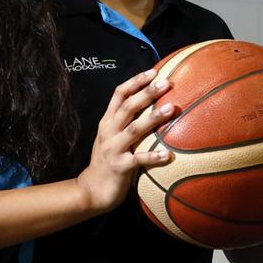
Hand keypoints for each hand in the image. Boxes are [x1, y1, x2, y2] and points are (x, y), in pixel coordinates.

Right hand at [76, 68, 175, 214]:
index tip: (154, 71)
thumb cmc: (107, 162)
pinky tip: (168, 155)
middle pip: (127, 106)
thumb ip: (126, 123)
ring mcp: (112, 149)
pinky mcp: (119, 167)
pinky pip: (138, 160)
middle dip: (147, 93)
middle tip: (166, 83)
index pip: (119, 94)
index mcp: (107, 122)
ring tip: (171, 109)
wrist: (91, 190)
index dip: (136, 81)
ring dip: (153, 118)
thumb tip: (151, 107)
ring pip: (133, 129)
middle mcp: (108, 131)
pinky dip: (153, 156)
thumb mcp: (112, 137)